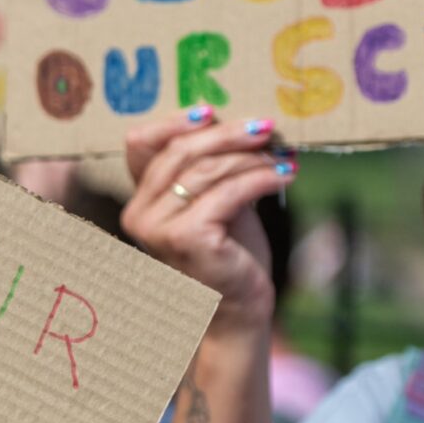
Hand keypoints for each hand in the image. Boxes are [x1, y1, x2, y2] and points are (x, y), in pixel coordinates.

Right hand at [120, 109, 287, 329]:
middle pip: (179, 151)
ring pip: (206, 169)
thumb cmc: (229, 256)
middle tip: (266, 127)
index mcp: (139, 201)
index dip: (174, 122)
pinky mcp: (187, 239)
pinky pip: (228, 192)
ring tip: (281, 156)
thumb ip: (210, 168)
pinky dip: (261, 178)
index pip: (141, 143)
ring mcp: (158, 228)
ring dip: (251, 157)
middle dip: (227, 134)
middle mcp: (138, 214)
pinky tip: (285, 175)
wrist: (236, 310)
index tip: (212, 112)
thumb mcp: (216, 202)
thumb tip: (237, 122)